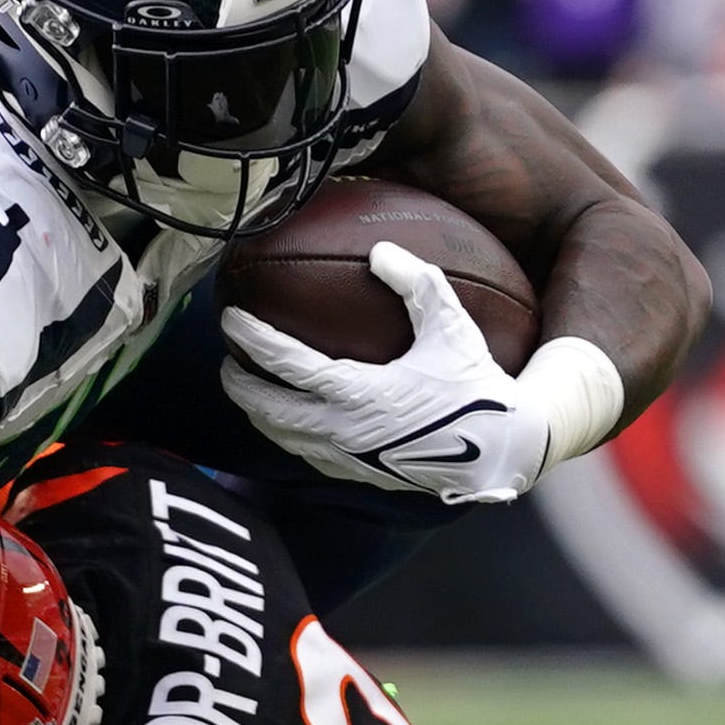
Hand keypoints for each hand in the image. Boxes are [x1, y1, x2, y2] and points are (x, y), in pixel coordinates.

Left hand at [220, 242, 551, 503]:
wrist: (498, 451)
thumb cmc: (475, 385)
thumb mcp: (451, 326)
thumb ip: (415, 282)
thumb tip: (380, 250)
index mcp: (359, 395)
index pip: (287, 365)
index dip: (254, 341)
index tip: (231, 321)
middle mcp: (344, 431)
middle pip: (269, 410)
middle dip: (239, 384)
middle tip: (227, 358)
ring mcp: (347, 458)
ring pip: (283, 437)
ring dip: (258, 412)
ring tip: (247, 388)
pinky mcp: (357, 474)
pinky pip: (307, 453)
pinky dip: (287, 433)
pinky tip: (288, 419)